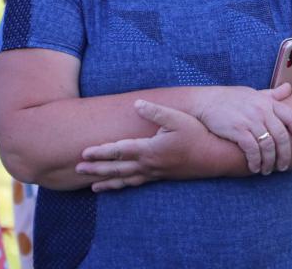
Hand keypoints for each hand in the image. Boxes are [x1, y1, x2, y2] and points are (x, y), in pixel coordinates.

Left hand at [77, 100, 211, 191]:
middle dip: (96, 168)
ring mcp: (154, 173)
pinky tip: (116, 187)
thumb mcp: (177, 118)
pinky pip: (136, 183)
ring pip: (125, 179)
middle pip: (117, 168)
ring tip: (91, 185)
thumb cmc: (196, 135)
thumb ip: (155, 112)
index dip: (101, 151)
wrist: (214, 157)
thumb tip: (136, 104)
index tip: (84, 152)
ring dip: (106, 181)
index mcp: (149, 150)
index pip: (119, 151)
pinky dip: (122, 185)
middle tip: (77, 168)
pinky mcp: (159, 177)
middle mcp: (149, 164)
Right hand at [191, 83, 291, 173]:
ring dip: (270, 162)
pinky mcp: (237, 130)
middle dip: (285, 155)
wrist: (205, 101)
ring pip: (268, 146)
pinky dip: (255, 161)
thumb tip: (289, 88)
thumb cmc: (231, 99)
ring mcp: (250, 120)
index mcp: (267, 102)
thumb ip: (272, 95)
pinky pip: (252, 149)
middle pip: (281, 136)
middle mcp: (261, 110)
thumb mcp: (253, 93)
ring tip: (267, 170)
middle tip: (283, 167)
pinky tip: (254, 167)